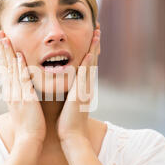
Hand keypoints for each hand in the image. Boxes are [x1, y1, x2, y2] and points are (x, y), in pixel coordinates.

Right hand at [0, 31, 45, 146]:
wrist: (28, 140)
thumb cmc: (29, 127)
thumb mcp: (22, 109)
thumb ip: (21, 98)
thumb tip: (21, 92)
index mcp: (10, 93)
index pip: (5, 70)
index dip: (2, 55)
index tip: (0, 42)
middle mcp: (10, 92)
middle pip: (4, 66)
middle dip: (1, 49)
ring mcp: (16, 94)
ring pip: (10, 69)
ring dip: (8, 52)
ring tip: (4, 37)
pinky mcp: (24, 98)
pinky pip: (21, 80)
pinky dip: (19, 67)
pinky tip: (19, 56)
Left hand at [56, 28, 100, 142]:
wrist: (72, 136)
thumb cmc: (68, 122)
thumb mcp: (69, 102)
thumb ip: (70, 92)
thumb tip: (66, 84)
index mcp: (83, 87)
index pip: (88, 64)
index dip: (90, 49)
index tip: (92, 36)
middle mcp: (87, 86)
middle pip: (93, 60)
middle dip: (95, 44)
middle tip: (97, 28)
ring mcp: (86, 90)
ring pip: (91, 65)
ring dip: (94, 49)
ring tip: (96, 34)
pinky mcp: (81, 95)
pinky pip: (84, 77)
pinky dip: (87, 65)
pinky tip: (88, 54)